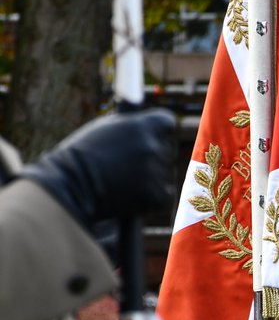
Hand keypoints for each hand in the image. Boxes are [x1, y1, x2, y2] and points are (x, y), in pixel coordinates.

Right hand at [22, 109, 175, 227]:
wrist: (70, 187)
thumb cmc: (83, 156)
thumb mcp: (106, 129)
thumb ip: (131, 125)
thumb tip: (145, 119)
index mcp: (142, 125)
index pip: (167, 123)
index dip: (159, 132)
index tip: (150, 139)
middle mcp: (152, 145)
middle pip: (167, 150)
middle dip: (154, 158)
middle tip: (129, 167)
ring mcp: (155, 171)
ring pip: (164, 175)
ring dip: (150, 180)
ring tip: (122, 182)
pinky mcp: (156, 196)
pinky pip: (164, 197)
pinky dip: (152, 201)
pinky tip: (131, 198)